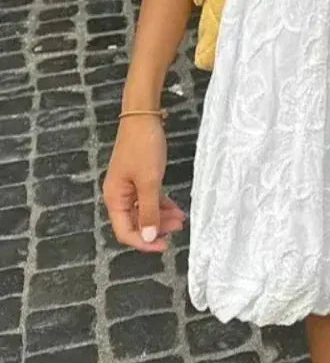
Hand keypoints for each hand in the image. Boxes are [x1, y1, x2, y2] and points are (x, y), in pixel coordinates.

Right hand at [103, 116, 185, 251]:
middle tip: (178, 229)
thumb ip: (149, 210)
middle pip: (135, 222)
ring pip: (144, 211)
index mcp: (115, 198)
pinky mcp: (139, 177)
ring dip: (161, 217)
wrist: (143, 116)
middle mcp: (119, 195)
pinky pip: (149, 198)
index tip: (164, 246)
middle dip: (156, 228)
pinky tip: (175, 208)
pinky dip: (161, 204)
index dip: (144, 242)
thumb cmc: (143, 146)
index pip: (125, 231)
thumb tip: (149, 238)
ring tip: (181, 219)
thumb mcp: (149, 180)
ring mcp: (128, 186)